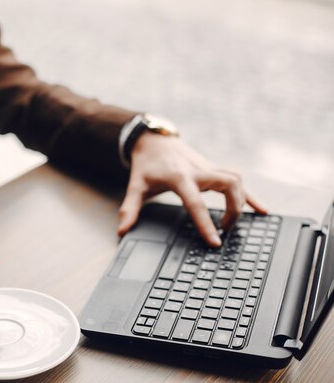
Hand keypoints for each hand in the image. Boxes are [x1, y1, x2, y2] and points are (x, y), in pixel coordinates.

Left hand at [117, 132, 266, 246]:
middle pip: (228, 185)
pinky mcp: (213, 169)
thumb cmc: (145, 165)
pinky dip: (250, 195)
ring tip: (234, 223)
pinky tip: (261, 210)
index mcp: (179, 177)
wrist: (153, 141)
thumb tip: (121, 231)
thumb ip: (130, 209)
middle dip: (233, 209)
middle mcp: (199, 170)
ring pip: (236, 179)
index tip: (215, 241)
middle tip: (224, 231)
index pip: (196, 203)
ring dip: (241, 201)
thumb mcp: (135, 187)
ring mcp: (209, 167)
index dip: (206, 223)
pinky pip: (237, 180)